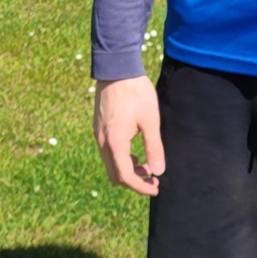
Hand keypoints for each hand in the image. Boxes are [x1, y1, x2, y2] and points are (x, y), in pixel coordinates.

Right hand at [94, 75, 164, 195]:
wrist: (116, 69)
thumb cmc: (136, 93)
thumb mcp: (151, 121)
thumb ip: (154, 147)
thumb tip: (159, 171)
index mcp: (115, 143)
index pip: (125, 176)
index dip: (140, 187)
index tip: (156, 188)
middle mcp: (103, 142)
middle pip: (115, 174)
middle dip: (133, 181)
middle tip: (153, 180)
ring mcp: (98, 135)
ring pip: (110, 164)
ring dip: (127, 170)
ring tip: (147, 166)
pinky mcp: (99, 128)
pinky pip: (107, 152)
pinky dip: (121, 159)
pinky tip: (135, 153)